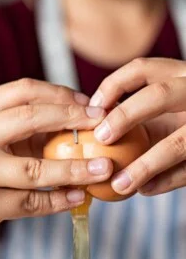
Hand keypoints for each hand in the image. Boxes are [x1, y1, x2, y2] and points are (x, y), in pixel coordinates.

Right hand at [0, 79, 112, 255]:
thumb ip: (13, 129)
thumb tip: (73, 124)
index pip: (21, 90)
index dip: (60, 94)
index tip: (89, 103)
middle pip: (30, 117)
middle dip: (74, 119)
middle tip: (103, 125)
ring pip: (37, 167)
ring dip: (76, 168)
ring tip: (102, 169)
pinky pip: (31, 202)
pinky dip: (59, 201)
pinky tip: (77, 198)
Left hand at [89, 57, 185, 196]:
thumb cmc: (177, 123)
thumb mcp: (161, 111)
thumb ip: (132, 114)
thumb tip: (82, 129)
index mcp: (178, 76)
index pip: (142, 69)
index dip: (113, 86)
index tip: (92, 108)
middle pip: (160, 95)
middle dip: (126, 116)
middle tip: (100, 138)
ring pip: (179, 143)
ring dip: (145, 166)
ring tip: (118, 184)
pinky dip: (166, 181)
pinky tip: (143, 190)